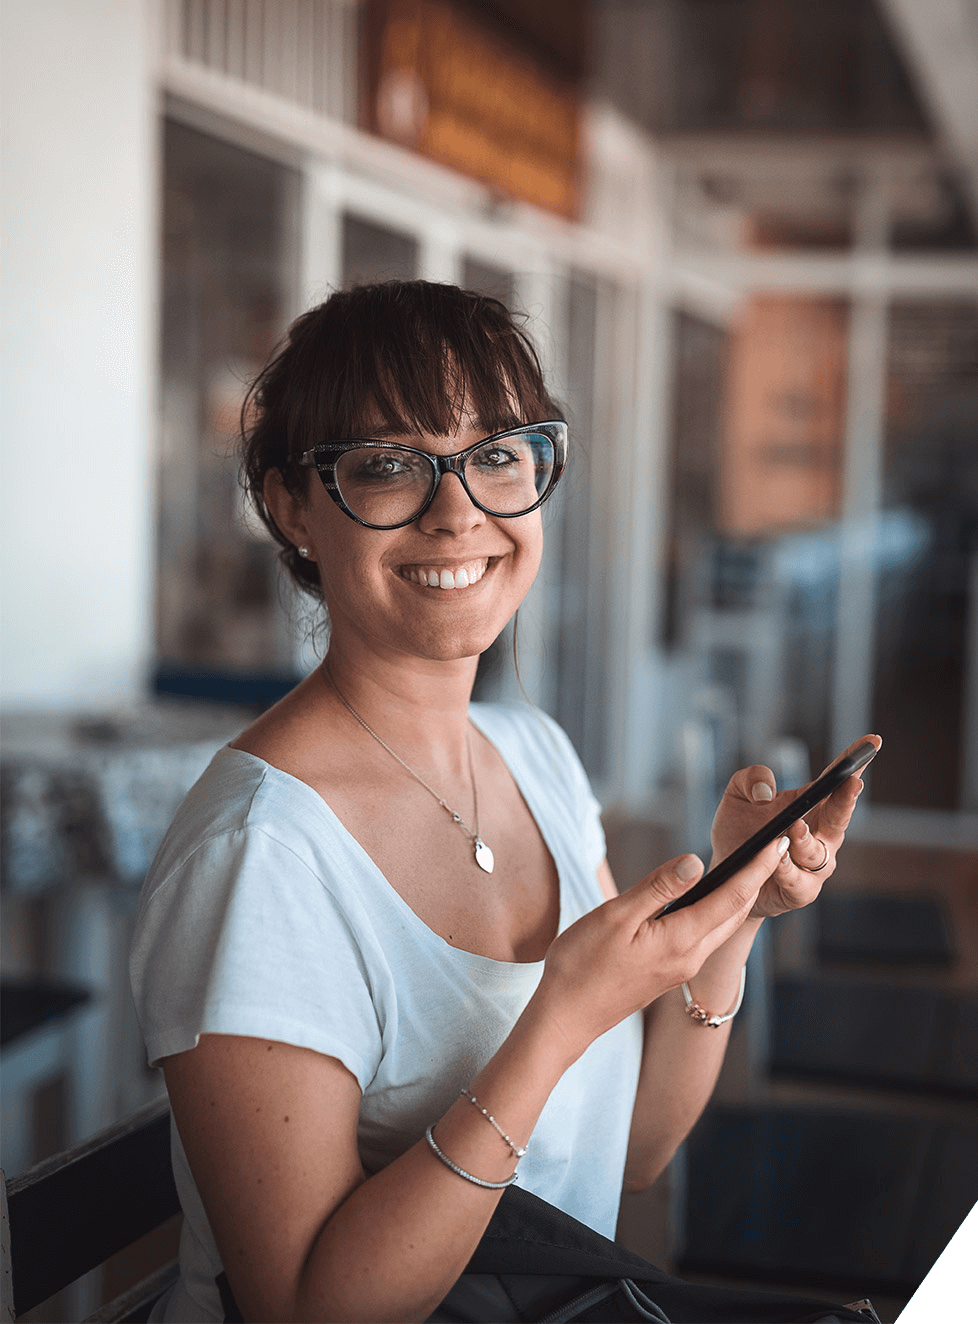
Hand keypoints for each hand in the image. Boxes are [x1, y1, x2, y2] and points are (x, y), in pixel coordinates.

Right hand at [536, 835, 789, 1058]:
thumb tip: (696, 861)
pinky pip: (704, 935)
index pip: (733, 897)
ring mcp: (680, 967)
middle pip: (735, 912)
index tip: (779, 841)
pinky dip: (716, 910)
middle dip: (757, 879)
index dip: (758, 867)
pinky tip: (707, 897)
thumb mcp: (616, 916)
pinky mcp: (668, 971)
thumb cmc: (583, 965)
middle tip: (773, 846)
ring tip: (749, 867)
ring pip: (721, 925)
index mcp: (681, 940)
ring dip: (739, 896)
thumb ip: (659, 888)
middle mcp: (690, 956)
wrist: (566, 1016)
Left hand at [709, 735, 881, 919]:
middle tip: (853, 781)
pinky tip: (777, 858)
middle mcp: (821, 834)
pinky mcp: (801, 890)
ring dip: (807, 839)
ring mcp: (814, 864)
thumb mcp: (737, 795)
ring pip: (818, 852)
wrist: (726, 875)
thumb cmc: (738, 831)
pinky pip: (798, 881)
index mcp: (811, 806)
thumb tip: (766, 792)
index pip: (836, 780)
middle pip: (840, 815)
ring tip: (794, 828)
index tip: (872, 740)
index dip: (855, 761)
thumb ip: (750, 779)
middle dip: (848, 798)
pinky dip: (788, 869)